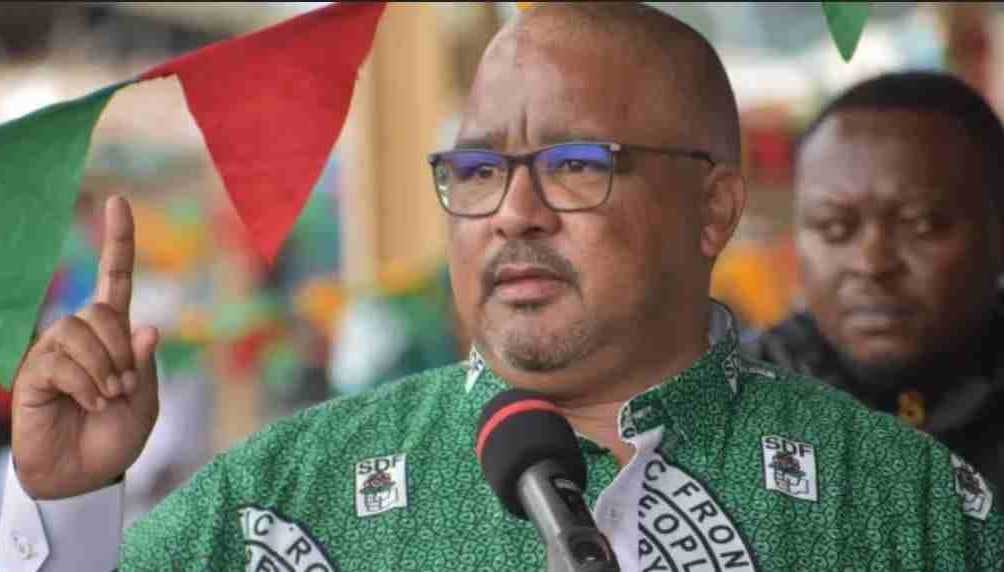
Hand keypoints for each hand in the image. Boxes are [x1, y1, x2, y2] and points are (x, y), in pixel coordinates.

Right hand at [12, 196, 159, 498]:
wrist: (84, 473)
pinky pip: (62, 360)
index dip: (118, 240)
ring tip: (106, 396)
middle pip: (102, 310)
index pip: (116, 277)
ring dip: (103, 368)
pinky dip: (85, 385)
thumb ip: (145, 364)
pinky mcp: (35, 370)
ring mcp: (55, 349)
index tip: (118, 200)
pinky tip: (86, 402)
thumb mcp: (145, 400)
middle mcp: (82, 333)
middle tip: (123, 385)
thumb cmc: (116, 434)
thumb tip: (148, 326)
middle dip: (120, 350)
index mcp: (115, 333)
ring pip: (80, 330)